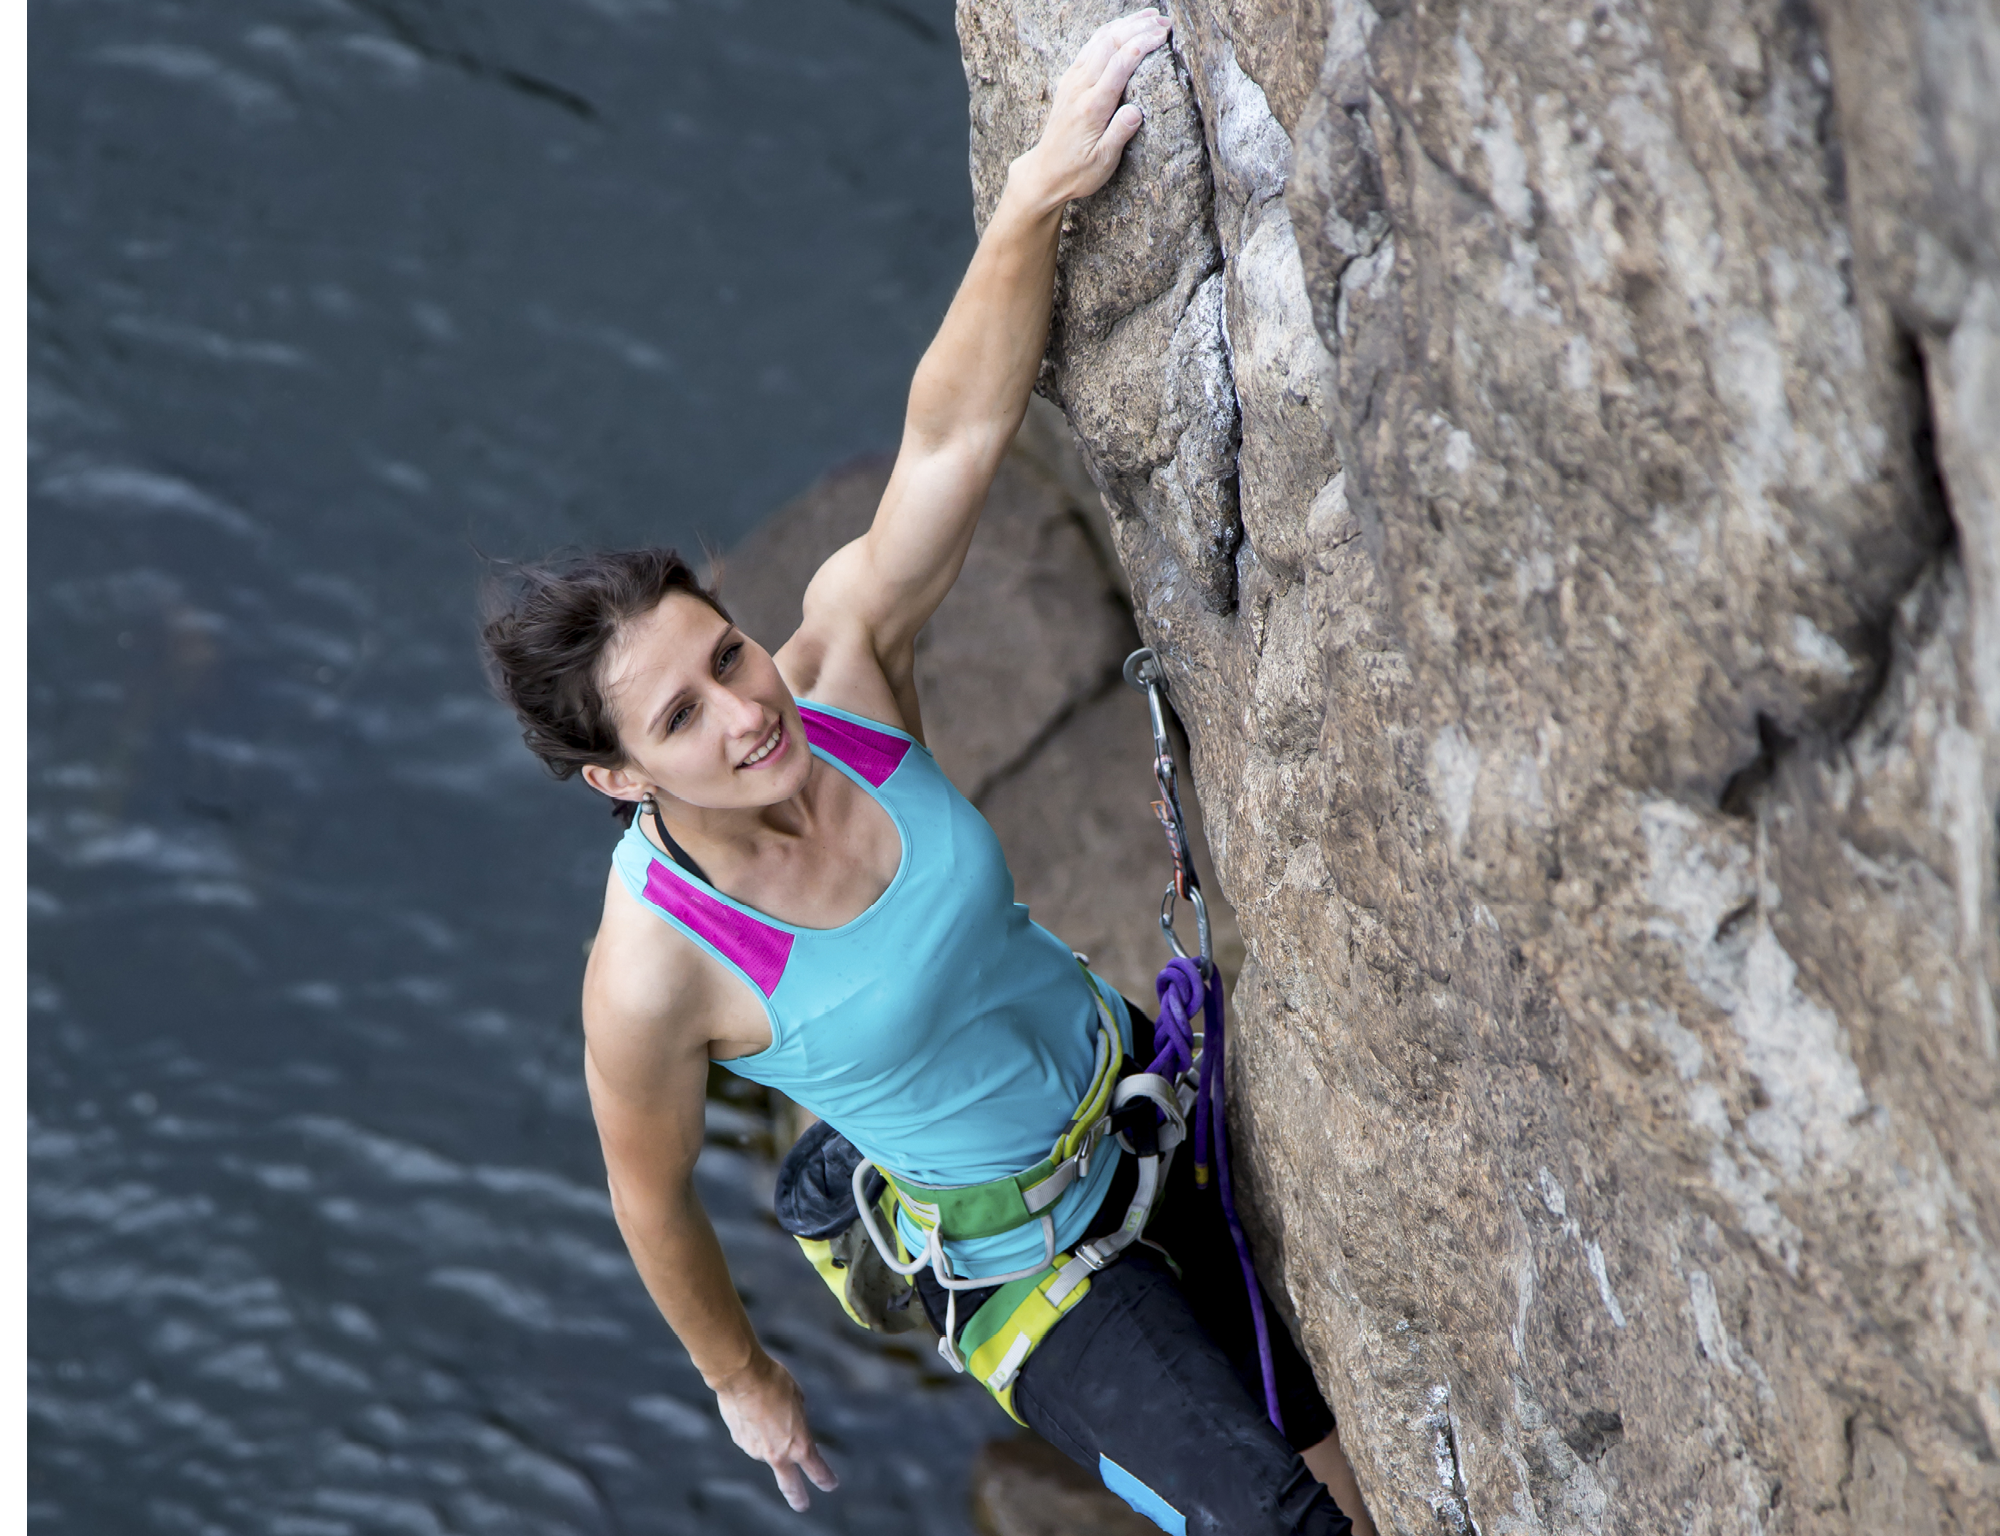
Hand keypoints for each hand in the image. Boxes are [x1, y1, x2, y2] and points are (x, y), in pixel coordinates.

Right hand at [712, 1351, 838, 1512]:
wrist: (741, 1376)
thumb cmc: (774, 1382)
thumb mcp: (797, 1397)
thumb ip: (798, 1417)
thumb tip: (791, 1422)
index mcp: (799, 1444)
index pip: (816, 1469)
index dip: (825, 1478)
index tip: (830, 1484)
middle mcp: (777, 1454)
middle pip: (789, 1484)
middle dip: (797, 1497)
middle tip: (802, 1505)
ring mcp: (756, 1451)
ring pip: (767, 1450)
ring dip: (769, 1437)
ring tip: (767, 1407)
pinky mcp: (740, 1442)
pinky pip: (752, 1439)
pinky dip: (755, 1429)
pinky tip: (753, 1410)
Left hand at [1013, 9, 1172, 210]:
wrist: (1045, 173)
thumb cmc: (1077, 171)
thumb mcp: (1103, 162)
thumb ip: (1119, 134)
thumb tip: (1136, 111)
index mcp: (1091, 107)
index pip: (1119, 64)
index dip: (1142, 44)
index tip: (1163, 34)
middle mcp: (1079, 88)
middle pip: (1109, 43)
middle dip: (1138, 27)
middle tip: (1165, 21)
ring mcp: (1072, 81)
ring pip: (1099, 40)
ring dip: (1125, 25)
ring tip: (1150, 16)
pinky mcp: (1069, 80)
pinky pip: (1090, 47)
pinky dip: (1109, 32)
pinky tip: (1124, 27)